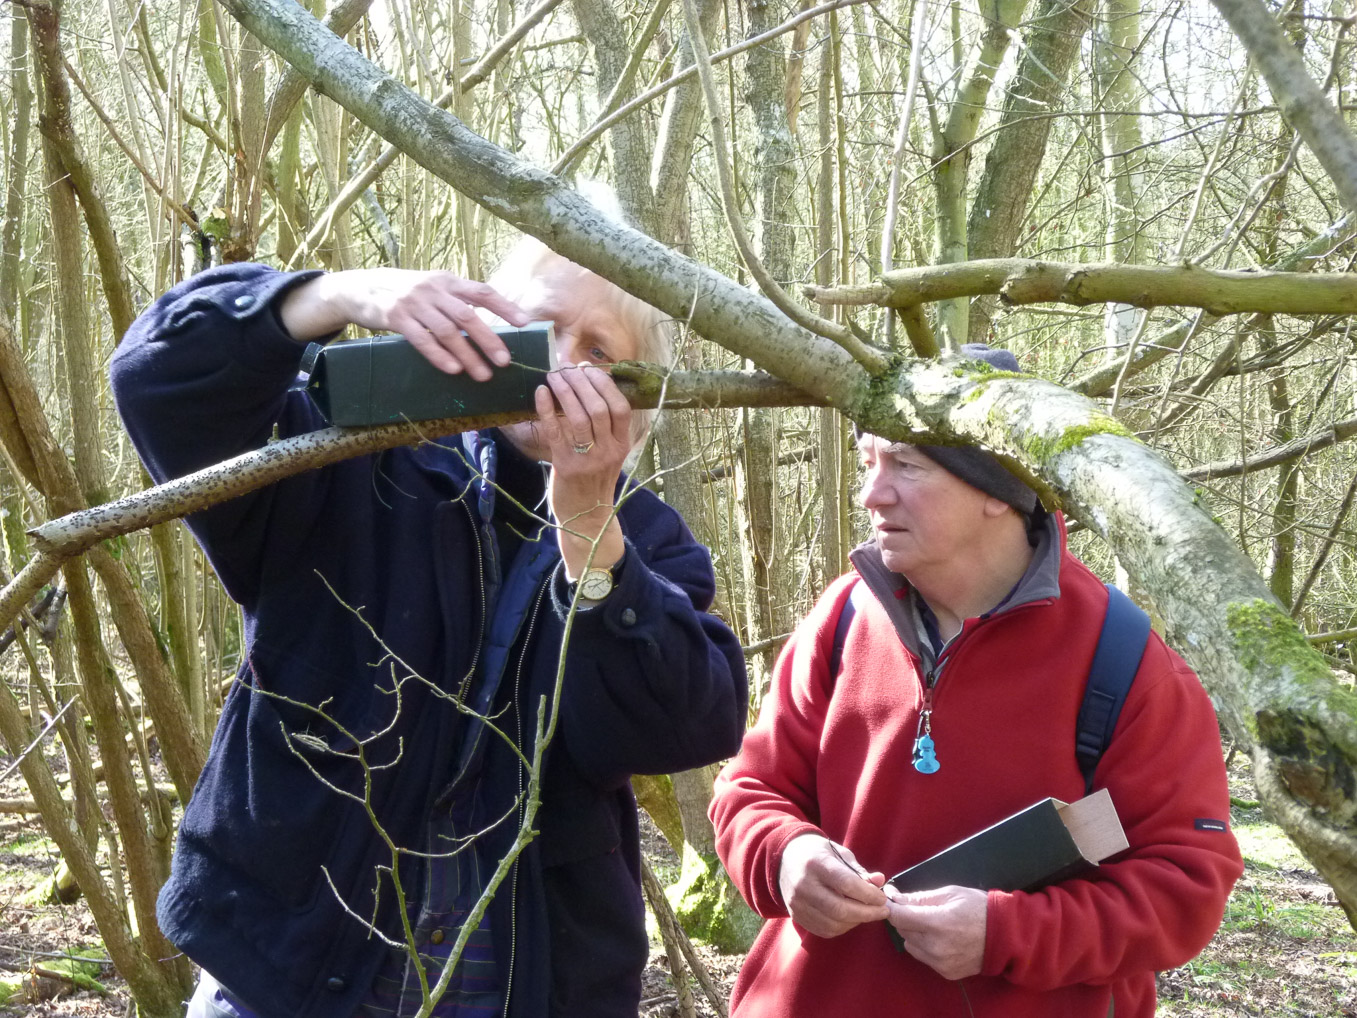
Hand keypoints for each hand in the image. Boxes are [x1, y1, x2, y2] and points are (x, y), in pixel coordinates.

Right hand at [279, 268, 529, 379]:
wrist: (361, 287)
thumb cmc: (406, 292)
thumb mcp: (432, 287)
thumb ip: (456, 301)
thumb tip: (488, 327)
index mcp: (448, 280)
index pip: (482, 292)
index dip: (505, 307)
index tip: (525, 323)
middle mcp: (434, 289)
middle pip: (468, 316)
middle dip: (489, 340)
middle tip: (504, 362)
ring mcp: (414, 303)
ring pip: (448, 332)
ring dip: (468, 356)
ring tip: (482, 375)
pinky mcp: (396, 317)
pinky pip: (422, 340)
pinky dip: (439, 356)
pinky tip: (453, 369)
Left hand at [530, 365, 632, 578]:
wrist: (586, 518)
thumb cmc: (595, 481)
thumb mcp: (610, 453)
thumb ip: (606, 427)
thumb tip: (589, 387)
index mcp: (623, 445)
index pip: (621, 407)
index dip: (604, 383)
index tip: (588, 369)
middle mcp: (610, 451)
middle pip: (599, 407)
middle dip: (581, 382)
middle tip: (566, 368)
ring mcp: (589, 459)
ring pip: (579, 416)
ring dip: (565, 391)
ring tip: (553, 376)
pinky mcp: (566, 466)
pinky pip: (556, 431)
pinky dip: (547, 409)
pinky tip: (541, 392)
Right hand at [778, 834, 889, 938]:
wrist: (784, 858)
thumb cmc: (817, 853)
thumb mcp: (838, 853)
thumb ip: (858, 870)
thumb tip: (880, 882)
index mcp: (815, 863)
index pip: (846, 884)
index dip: (868, 894)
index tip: (882, 898)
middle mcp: (803, 885)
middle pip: (840, 909)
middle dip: (867, 913)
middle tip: (882, 911)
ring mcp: (797, 903)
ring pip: (833, 924)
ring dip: (856, 922)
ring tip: (867, 914)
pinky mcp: (796, 915)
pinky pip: (824, 930)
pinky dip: (843, 928)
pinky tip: (851, 919)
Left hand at [885, 885, 986, 979]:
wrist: (1006, 935)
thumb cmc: (978, 907)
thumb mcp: (950, 893)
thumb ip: (920, 898)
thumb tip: (895, 898)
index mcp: (937, 923)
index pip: (899, 917)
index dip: (892, 907)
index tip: (891, 900)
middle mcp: (936, 947)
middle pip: (903, 931)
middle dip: (906, 919)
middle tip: (920, 910)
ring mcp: (941, 962)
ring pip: (911, 946)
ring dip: (915, 934)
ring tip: (933, 925)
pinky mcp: (946, 972)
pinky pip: (924, 957)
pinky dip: (926, 947)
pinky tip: (942, 939)